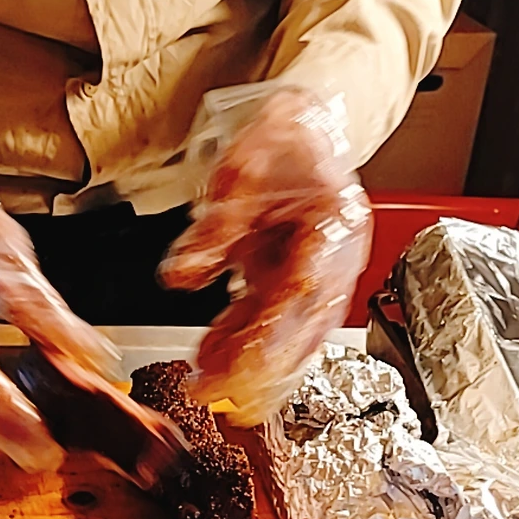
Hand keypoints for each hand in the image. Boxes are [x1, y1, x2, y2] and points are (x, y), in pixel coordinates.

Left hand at [158, 89, 371, 425]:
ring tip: (205, 385)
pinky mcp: (293, 283)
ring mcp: (316, 276)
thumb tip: (183, 274)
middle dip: (255, 369)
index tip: (237, 368)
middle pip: (300, 331)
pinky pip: (269, 322)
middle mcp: (334, 261)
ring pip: (285, 335)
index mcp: (335, 227)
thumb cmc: (286, 140)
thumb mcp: (245, 165)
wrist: (307, 125)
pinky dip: (240, 343)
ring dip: (246, 365)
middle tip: (212, 393)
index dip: (271, 339)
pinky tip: (210, 359)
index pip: (304, 297)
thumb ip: (216, 225)